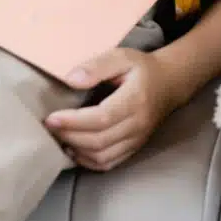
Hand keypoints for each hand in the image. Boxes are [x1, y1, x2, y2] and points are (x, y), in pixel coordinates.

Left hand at [45, 49, 179, 172]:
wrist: (170, 83)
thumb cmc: (142, 69)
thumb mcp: (122, 56)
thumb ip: (96, 66)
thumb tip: (71, 80)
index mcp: (135, 99)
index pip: (102, 118)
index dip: (74, 122)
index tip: (51, 118)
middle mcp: (138, 124)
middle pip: (99, 140)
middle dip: (70, 135)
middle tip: (50, 126)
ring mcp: (137, 139)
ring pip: (103, 156)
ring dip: (77, 150)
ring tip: (60, 137)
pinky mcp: (134, 148)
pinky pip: (109, 163)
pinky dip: (88, 161)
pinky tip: (75, 150)